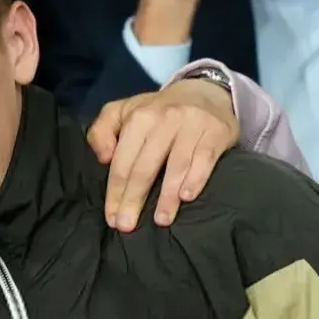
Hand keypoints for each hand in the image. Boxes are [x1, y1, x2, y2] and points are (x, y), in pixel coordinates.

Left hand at [88, 78, 239, 231]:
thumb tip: (103, 158)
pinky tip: (187, 197)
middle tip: (127, 226)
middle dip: (134, 199)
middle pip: (145, 167)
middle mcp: (165, 119)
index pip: (123, 162)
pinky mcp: (217, 132)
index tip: (112, 217)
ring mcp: (192, 125)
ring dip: (167, 197)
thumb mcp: (122, 112)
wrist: (204, 92)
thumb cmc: (156, 111)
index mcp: (139, 117)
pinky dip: (196, 179)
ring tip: (160, 220)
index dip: (115, 192)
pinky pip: (205, 159)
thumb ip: (101, 131)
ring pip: (177, 166)